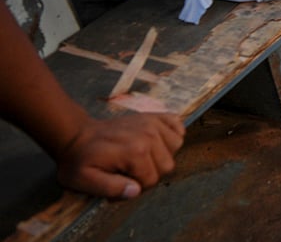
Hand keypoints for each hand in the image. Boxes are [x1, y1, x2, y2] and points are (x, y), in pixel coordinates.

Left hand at [55, 113, 183, 198]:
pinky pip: (177, 125)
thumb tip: (135, 191)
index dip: (137, 187)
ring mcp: (152, 123)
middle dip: (151, 172)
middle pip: (167, 164)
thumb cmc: (80, 160)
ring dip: (163, 154)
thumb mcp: (86, 180)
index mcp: (135, 152)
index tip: (122, 183)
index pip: (152, 180)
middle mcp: (149, 135)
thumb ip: (111, 188)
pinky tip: (158, 140)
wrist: (77, 135)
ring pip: (176, 146)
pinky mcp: (153, 116)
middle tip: (131, 171)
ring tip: (144, 156)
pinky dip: (173, 133)